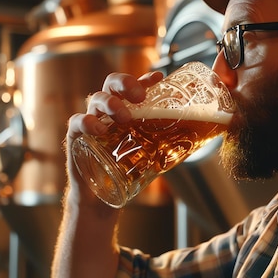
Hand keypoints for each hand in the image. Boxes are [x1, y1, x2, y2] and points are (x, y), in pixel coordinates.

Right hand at [64, 71, 163, 206]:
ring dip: (112, 104)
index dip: (144, 79)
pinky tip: (99, 129)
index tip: (158, 77)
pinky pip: (77, 122)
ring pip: (96, 99)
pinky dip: (87, 122)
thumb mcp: (150, 155)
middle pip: (112, 84)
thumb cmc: (125, 172)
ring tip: (125, 117)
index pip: (133, 87)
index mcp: (125, 111)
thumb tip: (200, 137)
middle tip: (140, 96)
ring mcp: (91, 122)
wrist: (101, 199)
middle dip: (126, 83)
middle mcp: (107, 112)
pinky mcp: (76, 138)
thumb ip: (168, 143)